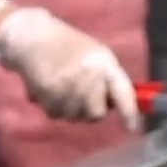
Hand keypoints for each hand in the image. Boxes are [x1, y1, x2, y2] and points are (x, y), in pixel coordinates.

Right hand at [0, 8, 139, 127]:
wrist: (33, 38)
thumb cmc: (69, 45)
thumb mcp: (97, 55)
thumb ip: (110, 79)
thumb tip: (118, 106)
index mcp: (104, 64)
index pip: (123, 92)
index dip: (130, 113)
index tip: (134, 128)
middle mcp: (88, 78)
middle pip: (97, 114)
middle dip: (92, 108)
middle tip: (84, 93)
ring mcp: (67, 90)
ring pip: (76, 117)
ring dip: (72, 109)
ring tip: (65, 87)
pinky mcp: (48, 98)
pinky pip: (57, 115)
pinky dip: (56, 107)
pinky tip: (51, 89)